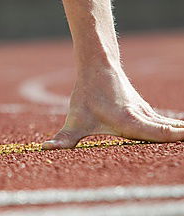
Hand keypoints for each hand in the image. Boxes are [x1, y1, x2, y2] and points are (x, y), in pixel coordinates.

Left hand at [42, 64, 183, 148]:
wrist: (98, 66)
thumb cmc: (87, 95)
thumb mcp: (75, 118)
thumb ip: (64, 138)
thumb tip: (45, 149)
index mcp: (130, 122)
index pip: (157, 132)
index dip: (174, 136)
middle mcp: (143, 117)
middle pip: (168, 131)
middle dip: (182, 137)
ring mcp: (147, 114)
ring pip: (169, 126)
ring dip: (181, 133)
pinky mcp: (147, 113)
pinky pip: (166, 125)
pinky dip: (177, 130)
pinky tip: (183, 133)